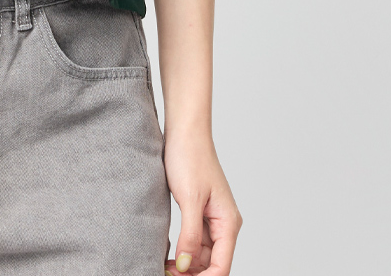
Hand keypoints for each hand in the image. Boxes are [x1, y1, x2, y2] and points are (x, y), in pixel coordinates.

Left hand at [163, 129, 241, 275]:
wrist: (184, 130)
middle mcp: (223, 223)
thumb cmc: (189, 157)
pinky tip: (166, 252)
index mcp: (228, 222)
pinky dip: (182, 249)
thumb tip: (187, 266)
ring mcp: (211, 218)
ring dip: (185, 264)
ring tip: (162, 266)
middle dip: (191, 273)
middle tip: (164, 274)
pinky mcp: (198, 211)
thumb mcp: (188, 199)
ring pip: (201, 254)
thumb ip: (190, 235)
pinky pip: (193, 239)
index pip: (221, 267)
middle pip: (211, 264)